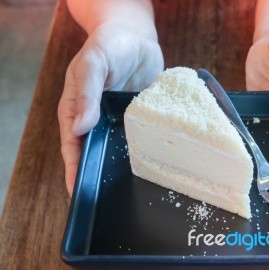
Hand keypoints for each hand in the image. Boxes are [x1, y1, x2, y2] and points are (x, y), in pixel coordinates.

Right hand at [58, 20, 163, 194]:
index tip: (78, 191)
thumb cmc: (109, 44)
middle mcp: (99, 118)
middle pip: (96, 151)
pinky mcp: (141, 116)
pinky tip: (157, 160)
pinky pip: (142, 135)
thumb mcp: (93, 63)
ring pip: (120, 147)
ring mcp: (120, 119)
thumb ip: (86, 92)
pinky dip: (147, 148)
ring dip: (125, 164)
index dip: (74, 168)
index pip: (73, 144)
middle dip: (100, 172)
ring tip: (135, 184)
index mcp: (78, 108)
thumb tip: (79, 126)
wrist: (136, 35)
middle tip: (109, 196)